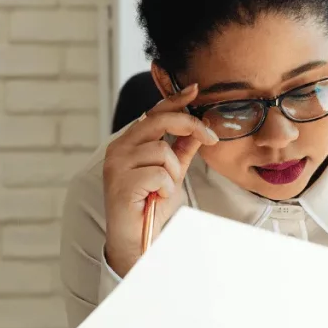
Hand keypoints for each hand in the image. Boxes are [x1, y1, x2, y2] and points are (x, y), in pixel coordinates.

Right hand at [102, 83, 217, 276]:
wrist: (135, 238)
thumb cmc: (150, 205)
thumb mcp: (172, 172)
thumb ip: (182, 149)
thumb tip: (199, 128)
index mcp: (129, 142)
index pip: (153, 113)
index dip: (175, 100)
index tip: (195, 89)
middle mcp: (119, 148)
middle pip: (159, 121)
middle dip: (190, 125)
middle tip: (211, 137)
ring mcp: (116, 164)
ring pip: (163, 151)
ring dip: (173, 173)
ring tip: (163, 188)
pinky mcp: (121, 182)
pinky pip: (159, 174)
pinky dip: (166, 188)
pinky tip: (156, 198)